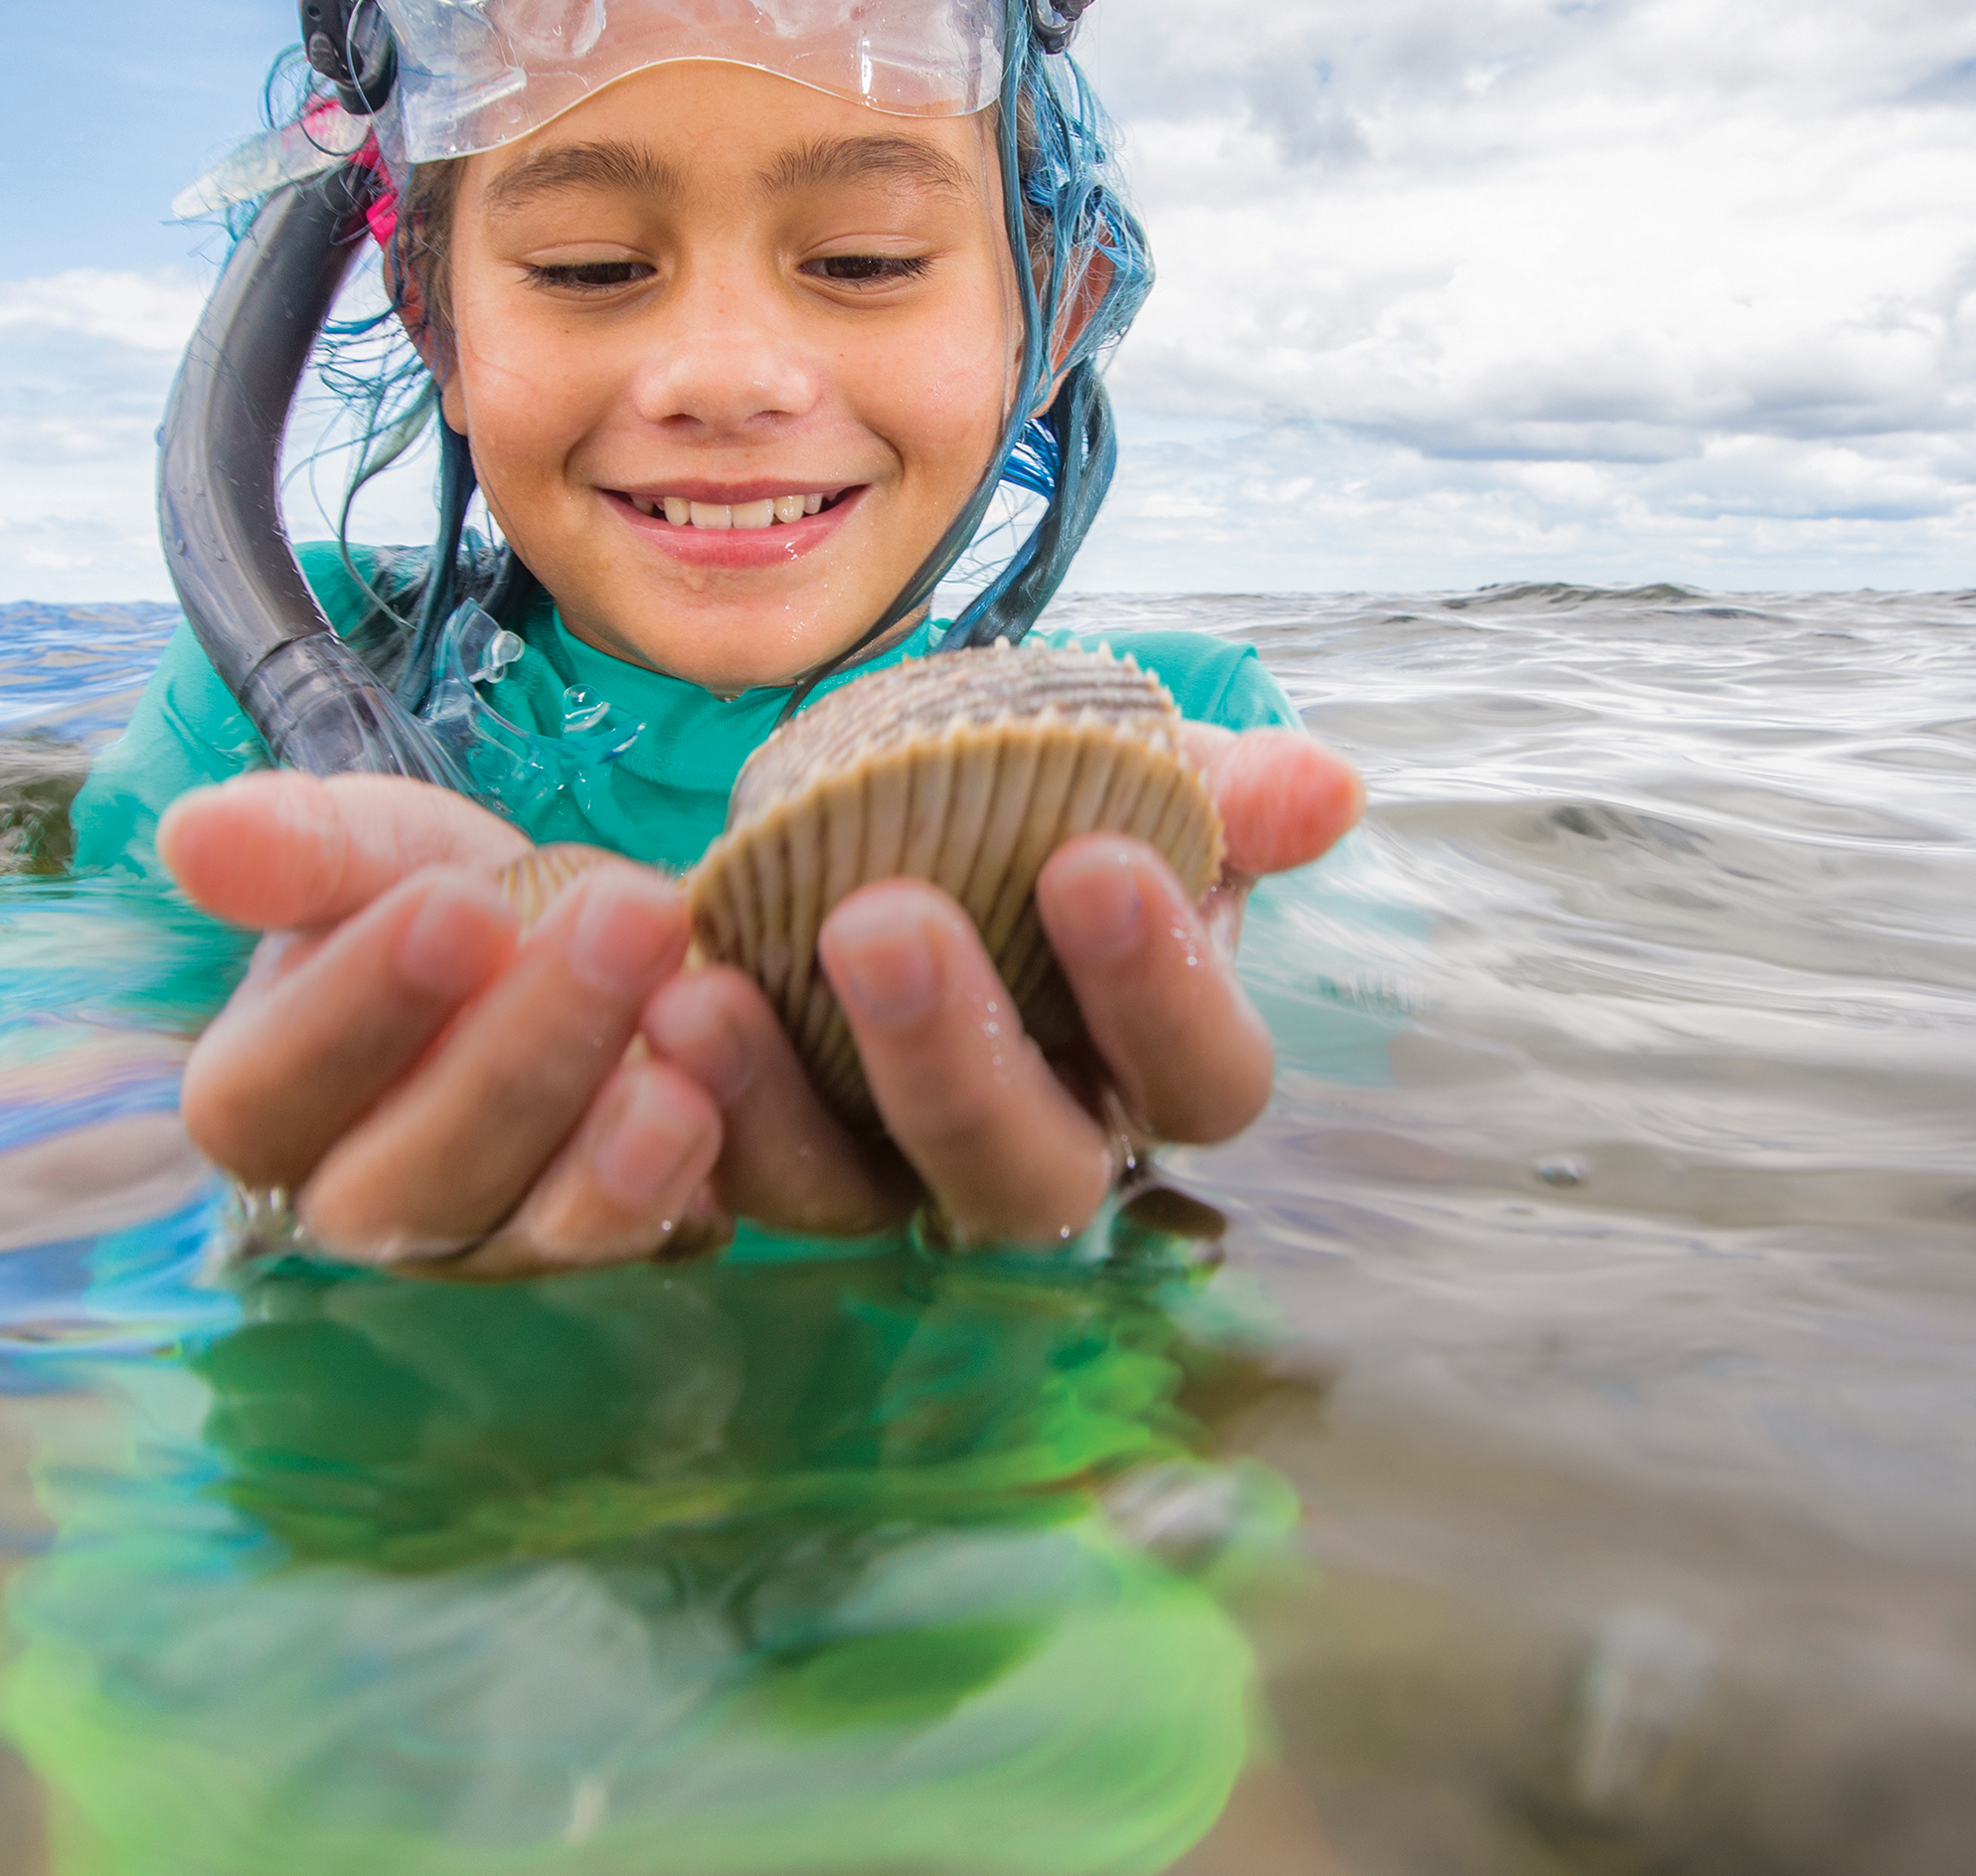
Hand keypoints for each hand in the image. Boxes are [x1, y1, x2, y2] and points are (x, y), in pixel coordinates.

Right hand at [165, 771, 733, 1275]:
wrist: (604, 939)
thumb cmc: (469, 902)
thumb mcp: (385, 848)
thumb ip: (298, 849)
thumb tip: (190, 834)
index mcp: (271, 1102)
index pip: (265, 1098)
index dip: (356, 1009)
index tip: (460, 903)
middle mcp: (363, 1205)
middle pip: (405, 1183)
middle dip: (516, 1055)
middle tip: (622, 918)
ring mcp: (493, 1244)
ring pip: (529, 1228)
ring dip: (609, 1134)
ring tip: (690, 1017)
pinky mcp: (614, 1245)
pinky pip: (642, 1242)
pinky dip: (686, 1172)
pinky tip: (721, 1094)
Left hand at [639, 725, 1366, 1246]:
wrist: (894, 812)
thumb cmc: (1040, 807)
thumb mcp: (1130, 778)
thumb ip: (1219, 790)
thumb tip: (1326, 788)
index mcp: (1158, 1064)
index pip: (1203, 1078)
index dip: (1162, 988)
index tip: (1094, 860)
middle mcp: (1044, 1146)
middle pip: (1030, 1172)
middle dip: (956, 1052)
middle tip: (883, 919)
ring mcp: (898, 1171)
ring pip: (860, 1197)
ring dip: (784, 1100)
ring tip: (713, 988)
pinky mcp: (772, 1161)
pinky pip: (727, 1174)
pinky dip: (685, 1105)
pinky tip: (648, 1009)